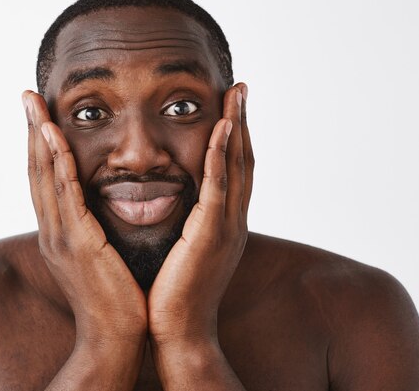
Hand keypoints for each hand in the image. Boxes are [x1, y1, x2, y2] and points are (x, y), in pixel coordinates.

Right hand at [22, 90, 146, 345]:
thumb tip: (100, 209)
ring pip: (45, 178)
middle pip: (37, 171)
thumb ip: (94, 230)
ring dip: (39, 138)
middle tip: (28, 95)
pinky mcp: (78, 245)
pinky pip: (66, 196)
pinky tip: (55, 137)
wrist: (115, 337)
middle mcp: (53, 231)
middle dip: (31, 132)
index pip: (46, 180)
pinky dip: (58, 164)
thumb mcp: (99, 256)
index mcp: (60, 233)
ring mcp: (62, 237)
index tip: (40, 114)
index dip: (40, 145)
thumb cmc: (115, 297)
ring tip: (35, 104)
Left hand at [148, 83, 253, 345]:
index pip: (234, 171)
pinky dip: (222, 156)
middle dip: (243, 122)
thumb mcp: (186, 249)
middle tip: (240, 87)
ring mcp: (226, 227)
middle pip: (243, 160)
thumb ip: (189, 224)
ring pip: (237, 167)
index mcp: (225, 223)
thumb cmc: (175, 292)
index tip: (231, 107)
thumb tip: (178, 203)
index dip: (236, 137)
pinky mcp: (211, 235)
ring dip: (238, 127)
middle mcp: (232, 221)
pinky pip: (218, 187)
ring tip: (235, 93)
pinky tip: (223, 128)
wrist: (179, 331)